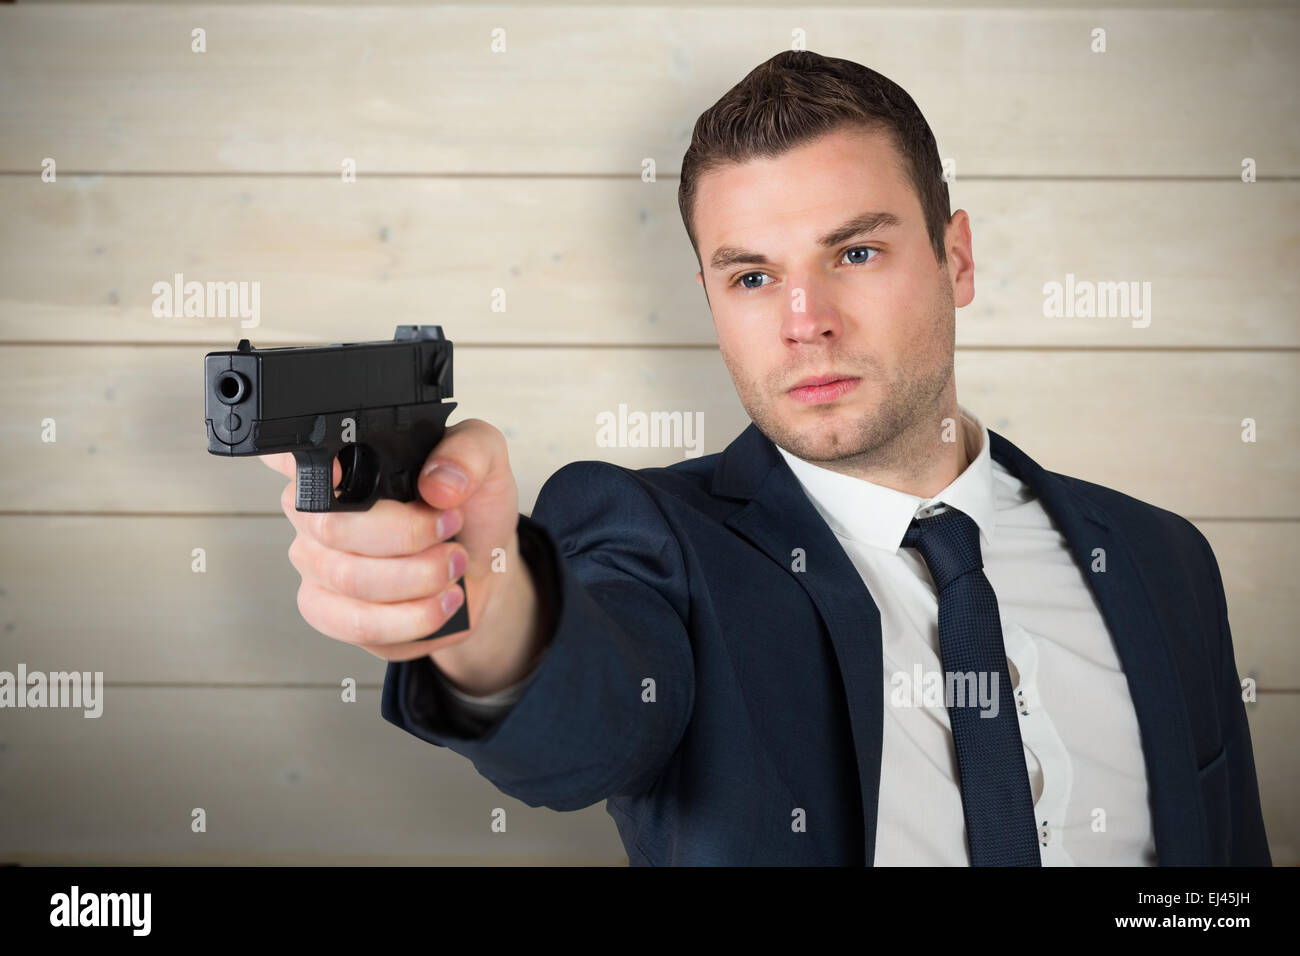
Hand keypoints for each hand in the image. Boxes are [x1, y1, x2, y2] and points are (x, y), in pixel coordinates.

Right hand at [261, 419, 523, 664]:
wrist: (481, 567)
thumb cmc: (470, 508)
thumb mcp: (487, 459)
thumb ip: (467, 452)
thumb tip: (437, 483)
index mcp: (342, 458)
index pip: (289, 453)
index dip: (297, 463)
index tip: (343, 471)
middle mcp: (316, 510)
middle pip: (331, 526)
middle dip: (407, 534)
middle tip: (450, 528)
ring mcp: (317, 562)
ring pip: (349, 579)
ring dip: (419, 576)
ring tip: (454, 564)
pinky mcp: (332, 612)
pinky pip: (358, 623)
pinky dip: (412, 617)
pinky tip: (442, 601)